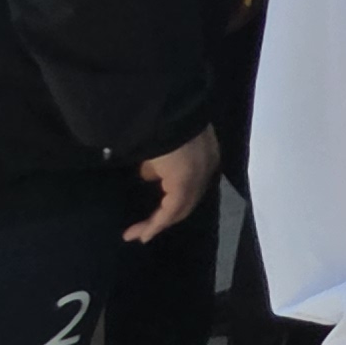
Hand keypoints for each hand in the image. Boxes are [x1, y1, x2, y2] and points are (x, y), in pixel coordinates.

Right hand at [124, 127, 218, 242]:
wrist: (168, 110)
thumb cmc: (161, 123)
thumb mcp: (161, 144)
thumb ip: (159, 162)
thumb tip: (149, 175)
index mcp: (205, 156)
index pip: (191, 183)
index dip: (173, 197)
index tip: (155, 209)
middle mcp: (206, 168)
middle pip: (187, 200)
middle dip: (165, 216)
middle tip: (144, 229)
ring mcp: (198, 177)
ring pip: (180, 208)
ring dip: (158, 223)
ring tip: (139, 234)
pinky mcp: (185, 184)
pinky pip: (171, 211)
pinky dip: (157, 223)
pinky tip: (142, 233)